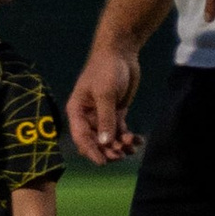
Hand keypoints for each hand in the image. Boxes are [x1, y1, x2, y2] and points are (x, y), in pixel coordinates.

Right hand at [66, 41, 143, 166]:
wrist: (120, 53)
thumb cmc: (106, 70)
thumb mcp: (105, 94)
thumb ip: (105, 119)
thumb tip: (104, 143)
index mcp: (77, 111)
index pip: (81, 137)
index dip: (90, 151)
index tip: (103, 162)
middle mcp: (87, 116)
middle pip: (95, 141)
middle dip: (107, 150)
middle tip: (121, 155)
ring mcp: (102, 115)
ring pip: (108, 138)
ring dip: (119, 145)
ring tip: (132, 148)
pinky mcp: (116, 112)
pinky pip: (120, 130)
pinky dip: (128, 137)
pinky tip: (138, 141)